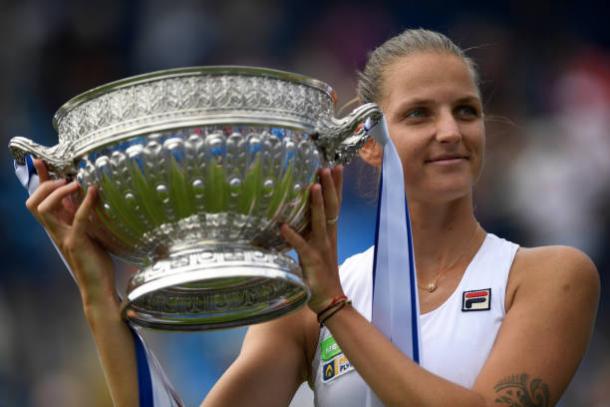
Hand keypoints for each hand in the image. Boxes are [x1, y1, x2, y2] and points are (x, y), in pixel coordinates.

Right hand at [25, 159, 116, 307]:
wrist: (98, 287)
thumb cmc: (95, 260)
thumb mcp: (88, 232)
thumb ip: (82, 215)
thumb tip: (87, 193)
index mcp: (57, 227)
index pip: (40, 200)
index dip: (39, 180)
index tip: (39, 161)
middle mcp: (56, 231)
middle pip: (33, 203)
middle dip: (45, 185)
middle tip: (66, 178)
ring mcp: (64, 237)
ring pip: (43, 210)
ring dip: (58, 193)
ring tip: (76, 184)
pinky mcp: (77, 242)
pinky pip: (77, 218)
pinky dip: (85, 203)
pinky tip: (94, 191)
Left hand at [280, 165, 344, 313]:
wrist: (330, 298)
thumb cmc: (321, 272)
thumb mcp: (317, 246)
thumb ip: (310, 230)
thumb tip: (296, 214)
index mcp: (330, 232)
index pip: (335, 204)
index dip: (337, 186)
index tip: (336, 166)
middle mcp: (328, 236)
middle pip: (330, 208)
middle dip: (329, 187)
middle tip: (326, 168)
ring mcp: (321, 248)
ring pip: (319, 222)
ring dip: (315, 204)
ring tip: (312, 186)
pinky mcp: (311, 260)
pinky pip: (300, 246)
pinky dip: (292, 236)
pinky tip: (282, 226)